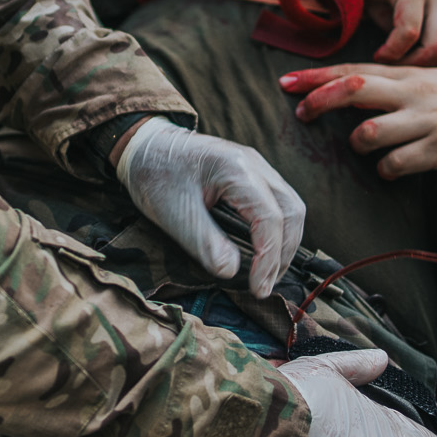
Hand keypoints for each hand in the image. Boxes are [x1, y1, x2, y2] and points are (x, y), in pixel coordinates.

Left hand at [115, 118, 304, 297]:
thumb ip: (206, 244)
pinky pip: (278, 202)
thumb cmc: (156, 176)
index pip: (270, 219)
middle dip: (283, 253)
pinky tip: (262, 251)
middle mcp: (254, 164)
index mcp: (236, 169)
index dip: (268, 259)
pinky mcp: (251, 174)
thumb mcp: (175, 214)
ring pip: (290, 206)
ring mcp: (256, 166)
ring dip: (284, 243)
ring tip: (267, 274)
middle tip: (265, 286)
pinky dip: (277, 230)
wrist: (145, 146)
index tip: (258, 289)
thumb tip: (233, 272)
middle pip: (292, 211)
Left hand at [280, 63, 436, 178]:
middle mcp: (418, 93)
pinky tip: (394, 170)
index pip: (356, 70)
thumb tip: (358, 93)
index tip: (285, 81)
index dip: (318, 75)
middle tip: (299, 112)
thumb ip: (402, 87)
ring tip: (369, 149)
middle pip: (355, 89)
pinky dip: (387, 169)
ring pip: (370, 131)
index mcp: (414, 76)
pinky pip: (399, 163)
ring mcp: (431, 121)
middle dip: (320, 100)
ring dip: (359, 144)